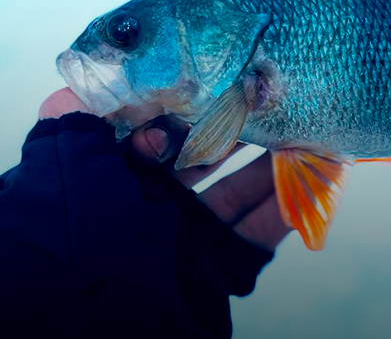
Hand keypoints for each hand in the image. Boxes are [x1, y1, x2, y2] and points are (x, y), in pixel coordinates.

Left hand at [39, 88, 290, 250]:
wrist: (103, 313)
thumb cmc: (83, 232)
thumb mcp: (70, 166)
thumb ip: (76, 126)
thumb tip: (72, 91)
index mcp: (119, 179)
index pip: (158, 132)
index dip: (187, 109)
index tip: (216, 84)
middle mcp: (155, 205)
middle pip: (207, 157)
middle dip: (239, 129)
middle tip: (269, 101)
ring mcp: (192, 234)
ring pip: (240, 189)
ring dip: (272, 162)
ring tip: (302, 129)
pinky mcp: (222, 262)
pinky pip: (260, 229)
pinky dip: (288, 205)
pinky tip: (314, 178)